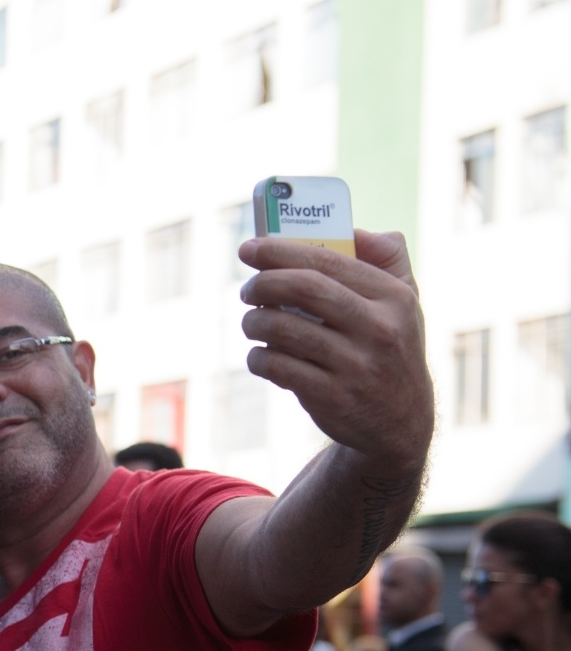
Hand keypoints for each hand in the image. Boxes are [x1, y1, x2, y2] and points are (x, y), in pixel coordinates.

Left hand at [238, 229, 433, 470]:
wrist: (400, 421)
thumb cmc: (391, 347)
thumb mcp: (405, 302)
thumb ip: (387, 259)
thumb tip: (353, 229)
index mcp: (394, 297)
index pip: (328, 261)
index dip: (281, 251)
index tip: (249, 248)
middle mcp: (379, 329)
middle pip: (304, 289)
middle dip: (262, 283)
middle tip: (246, 289)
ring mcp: (356, 366)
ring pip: (283, 330)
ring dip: (254, 322)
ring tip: (251, 322)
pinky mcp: (332, 397)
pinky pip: (278, 367)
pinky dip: (258, 357)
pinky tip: (260, 355)